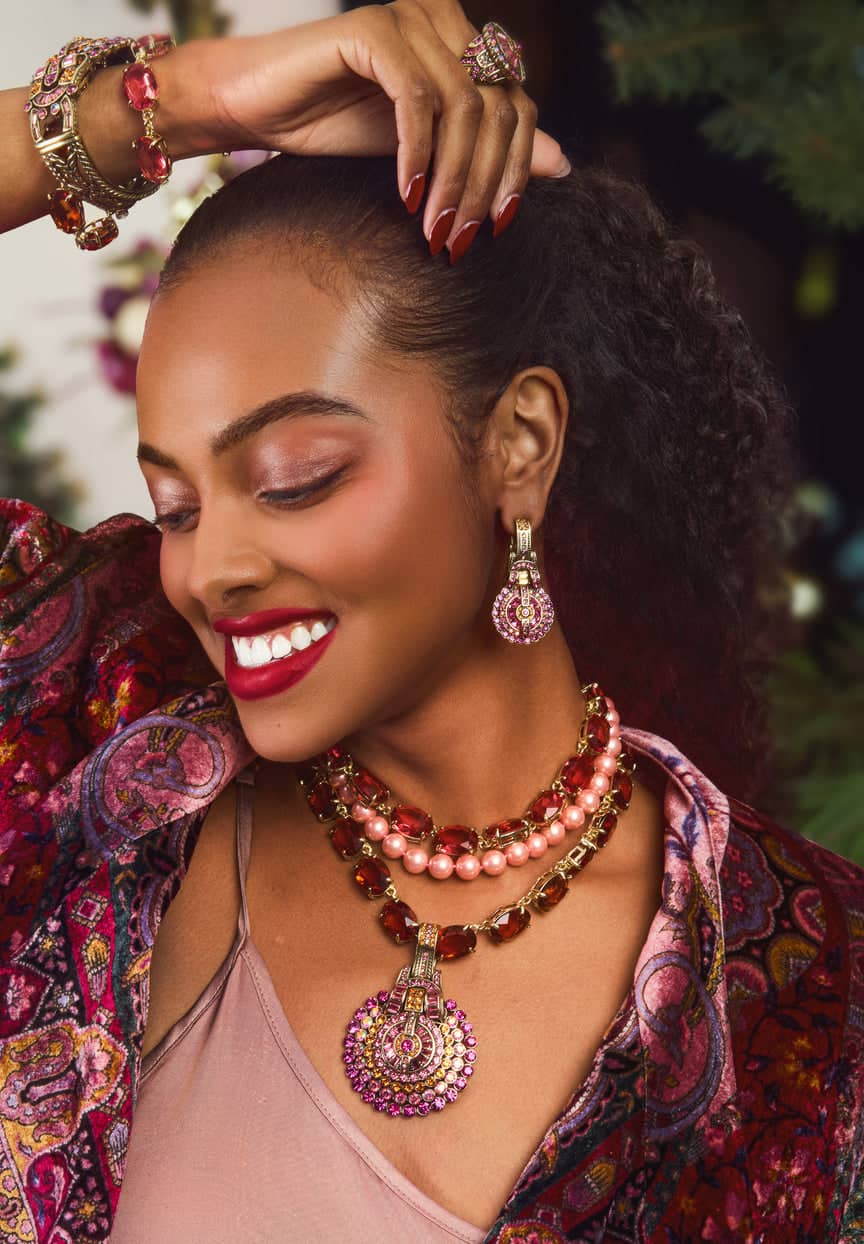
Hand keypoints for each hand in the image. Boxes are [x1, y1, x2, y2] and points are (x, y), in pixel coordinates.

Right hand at [194, 0, 568, 256]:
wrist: (256, 105)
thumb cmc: (333, 123)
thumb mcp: (427, 151)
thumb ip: (488, 151)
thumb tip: (561, 165)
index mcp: (463, 41)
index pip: (518, 106)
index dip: (515, 171)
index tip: (496, 228)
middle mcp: (444, 17)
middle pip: (497, 108)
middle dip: (483, 184)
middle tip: (459, 240)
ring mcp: (410, 16)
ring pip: (463, 107)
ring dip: (453, 179)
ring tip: (433, 229)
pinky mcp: (373, 29)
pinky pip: (416, 99)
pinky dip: (417, 154)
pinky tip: (405, 195)